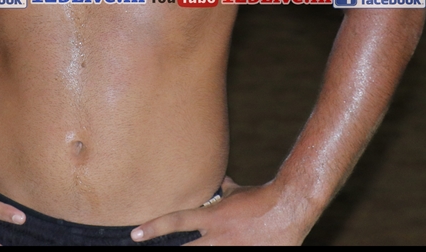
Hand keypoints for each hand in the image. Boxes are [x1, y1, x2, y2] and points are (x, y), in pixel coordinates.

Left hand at [131, 177, 313, 245]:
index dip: (154, 227)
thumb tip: (213, 179)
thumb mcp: (237, 192)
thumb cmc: (262, 198)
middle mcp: (219, 236)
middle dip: (168, 251)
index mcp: (213, 217)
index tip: (134, 235)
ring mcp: (233, 250)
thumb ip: (221, 189)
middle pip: (186, 250)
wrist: (290, 206)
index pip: (177, 221)